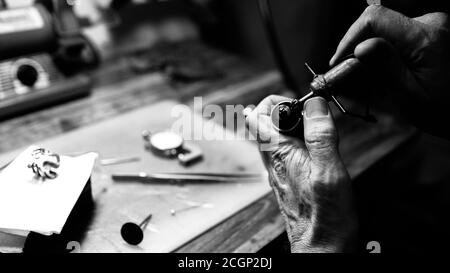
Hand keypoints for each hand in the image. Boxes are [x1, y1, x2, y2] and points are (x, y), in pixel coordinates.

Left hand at [245, 95, 356, 252]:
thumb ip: (320, 135)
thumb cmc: (325, 217)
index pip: (255, 115)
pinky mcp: (287, 180)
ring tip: (316, 131)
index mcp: (278, 153)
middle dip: (285, 110)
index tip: (300, 105)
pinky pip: (284, 152)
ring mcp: (278, 171)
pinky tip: (314, 150)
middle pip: (263, 124)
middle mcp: (272, 161)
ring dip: (291, 127)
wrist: (321, 247)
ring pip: (273, 138)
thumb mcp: (329, 169)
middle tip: (311, 116)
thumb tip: (315, 106)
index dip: (275, 101)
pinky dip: (296, 142)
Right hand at [330, 5, 449, 137]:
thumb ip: (385, 69)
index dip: (350, 38)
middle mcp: (432, 24)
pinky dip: (385, 52)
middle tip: (350, 72)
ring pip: (385, 30)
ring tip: (371, 76)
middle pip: (378, 24)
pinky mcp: (431, 33)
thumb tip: (360, 48)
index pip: (375, 19)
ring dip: (372, 51)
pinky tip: (386, 71)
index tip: (339, 60)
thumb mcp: (410, 97)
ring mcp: (433, 27)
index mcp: (427, 37)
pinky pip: (397, 35)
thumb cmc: (446, 111)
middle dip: (359, 47)